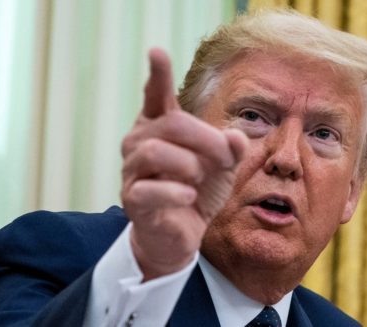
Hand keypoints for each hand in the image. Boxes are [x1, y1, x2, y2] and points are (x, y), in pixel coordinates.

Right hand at [121, 48, 247, 280]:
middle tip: (226, 158)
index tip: (156, 52)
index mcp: (160, 127)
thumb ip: (230, 147)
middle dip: (206, 139)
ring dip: (189, 165)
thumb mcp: (222, 166)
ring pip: (154, 151)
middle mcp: (139, 142)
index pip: (156, 96)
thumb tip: (235, 137)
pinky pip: (148, 189)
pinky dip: (175, 192)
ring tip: (200, 179)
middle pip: (170, 124)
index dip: (157, 75)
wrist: (180, 234)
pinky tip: (189, 197)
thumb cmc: (198, 191)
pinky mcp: (132, 198)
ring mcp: (132, 170)